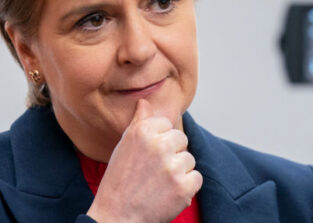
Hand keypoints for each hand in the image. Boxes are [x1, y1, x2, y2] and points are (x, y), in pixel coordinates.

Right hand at [86, 99, 202, 222]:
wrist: (116, 218)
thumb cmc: (119, 182)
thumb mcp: (124, 147)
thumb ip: (139, 123)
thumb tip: (145, 102)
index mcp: (143, 132)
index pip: (167, 124)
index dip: (159, 141)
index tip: (147, 156)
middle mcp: (158, 146)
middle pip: (181, 140)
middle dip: (172, 154)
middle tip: (153, 172)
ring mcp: (172, 167)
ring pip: (189, 160)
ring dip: (179, 172)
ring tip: (158, 184)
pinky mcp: (184, 187)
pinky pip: (196, 178)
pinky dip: (186, 187)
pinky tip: (168, 193)